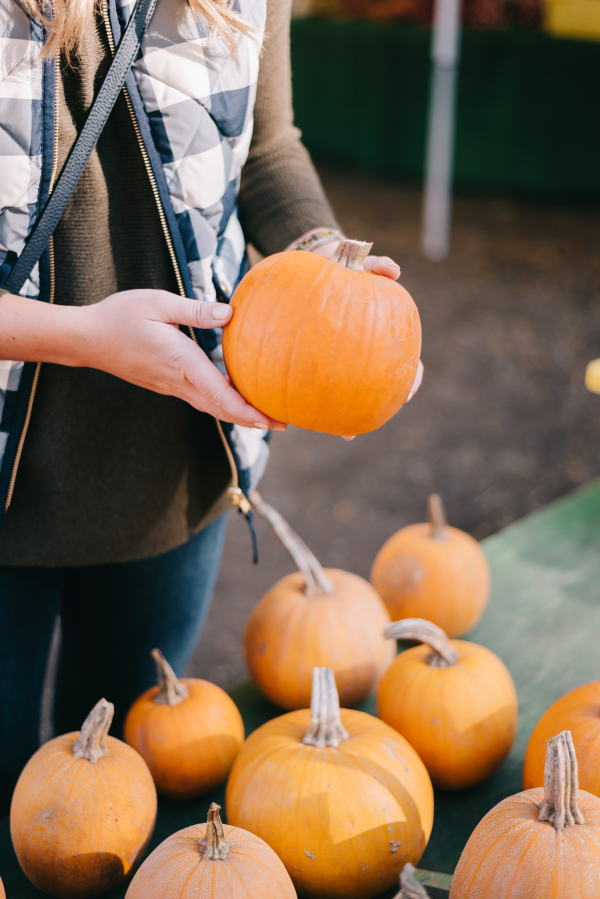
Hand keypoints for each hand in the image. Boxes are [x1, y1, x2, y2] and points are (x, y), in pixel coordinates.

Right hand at [79, 290, 287, 428]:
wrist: (86, 338)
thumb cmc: (120, 316)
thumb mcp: (159, 303)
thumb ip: (196, 310)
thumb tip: (230, 314)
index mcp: (181, 363)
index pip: (220, 395)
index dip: (248, 410)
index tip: (271, 420)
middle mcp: (179, 381)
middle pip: (222, 408)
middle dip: (253, 418)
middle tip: (285, 424)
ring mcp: (171, 385)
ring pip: (212, 405)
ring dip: (240, 412)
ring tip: (268, 413)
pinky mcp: (166, 382)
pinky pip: (201, 396)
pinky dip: (223, 400)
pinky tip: (236, 388)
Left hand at [312, 243, 407, 439]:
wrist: (316, 264)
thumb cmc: (344, 263)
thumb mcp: (360, 262)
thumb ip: (375, 265)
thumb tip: (393, 270)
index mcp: (385, 335)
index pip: (409, 364)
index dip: (411, 379)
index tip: (408, 391)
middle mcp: (366, 354)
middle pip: (382, 389)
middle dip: (378, 410)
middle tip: (376, 422)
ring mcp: (342, 361)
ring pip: (351, 393)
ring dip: (347, 415)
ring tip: (342, 433)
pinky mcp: (317, 361)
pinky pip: (316, 382)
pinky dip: (310, 396)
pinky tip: (299, 407)